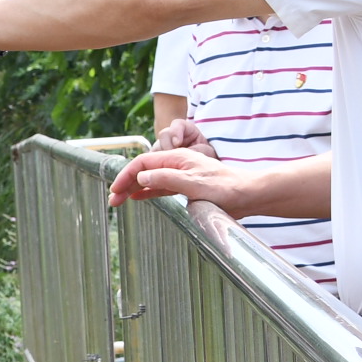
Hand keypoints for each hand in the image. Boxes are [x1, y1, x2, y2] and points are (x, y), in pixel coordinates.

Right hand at [106, 142, 306, 220]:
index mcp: (177, 159)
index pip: (142, 162)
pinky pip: (161, 187)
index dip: (126, 175)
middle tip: (113, 201)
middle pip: (144, 170)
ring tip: (119, 202)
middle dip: (125, 183)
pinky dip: (147, 192)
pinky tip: (138, 198)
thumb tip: (142, 175)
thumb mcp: (194, 184)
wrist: (249, 195)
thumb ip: (167, 178)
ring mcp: (181, 176)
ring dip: (134, 189)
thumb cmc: (226, 188)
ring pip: (150, 179)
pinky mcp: (187, 188)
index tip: (115, 190)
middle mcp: (177, 165)